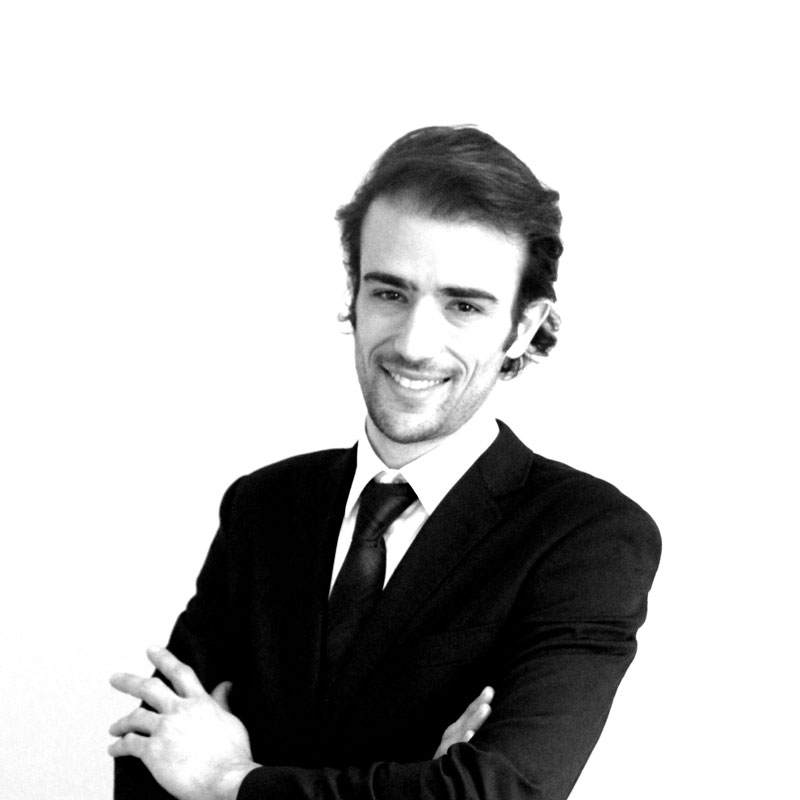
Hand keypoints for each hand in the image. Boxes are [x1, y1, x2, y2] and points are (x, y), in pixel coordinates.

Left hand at [108, 646, 258, 799]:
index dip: (164, 658)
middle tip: (115, 678)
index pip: (180, 673)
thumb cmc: (233, 753)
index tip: (152, 649)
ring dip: (121, 722)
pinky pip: (129, 744)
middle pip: (150, 689)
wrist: (227, 779)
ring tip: (114, 726)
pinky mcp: (153, 751)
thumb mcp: (231, 720)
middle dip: (129, 682)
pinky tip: (113, 748)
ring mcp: (165, 729)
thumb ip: (222, 702)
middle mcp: (180, 710)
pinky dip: (118, 746)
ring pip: (136, 717)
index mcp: (200, 701)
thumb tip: (225, 685)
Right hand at [433, 686, 493, 757]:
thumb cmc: (446, 763)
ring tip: (486, 708)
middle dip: (477, 706)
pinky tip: (471, 735)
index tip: (490, 689)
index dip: (477, 702)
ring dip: (473, 720)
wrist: (427, 784)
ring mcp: (446, 751)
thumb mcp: (455, 746)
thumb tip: (482, 719)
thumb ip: (466, 733)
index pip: (467, 715)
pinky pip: (454, 752)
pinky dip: (462, 742)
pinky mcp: (443, 762)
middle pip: (465, 720)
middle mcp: (449, 739)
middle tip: (489, 691)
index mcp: (453, 734)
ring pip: (460, 734)